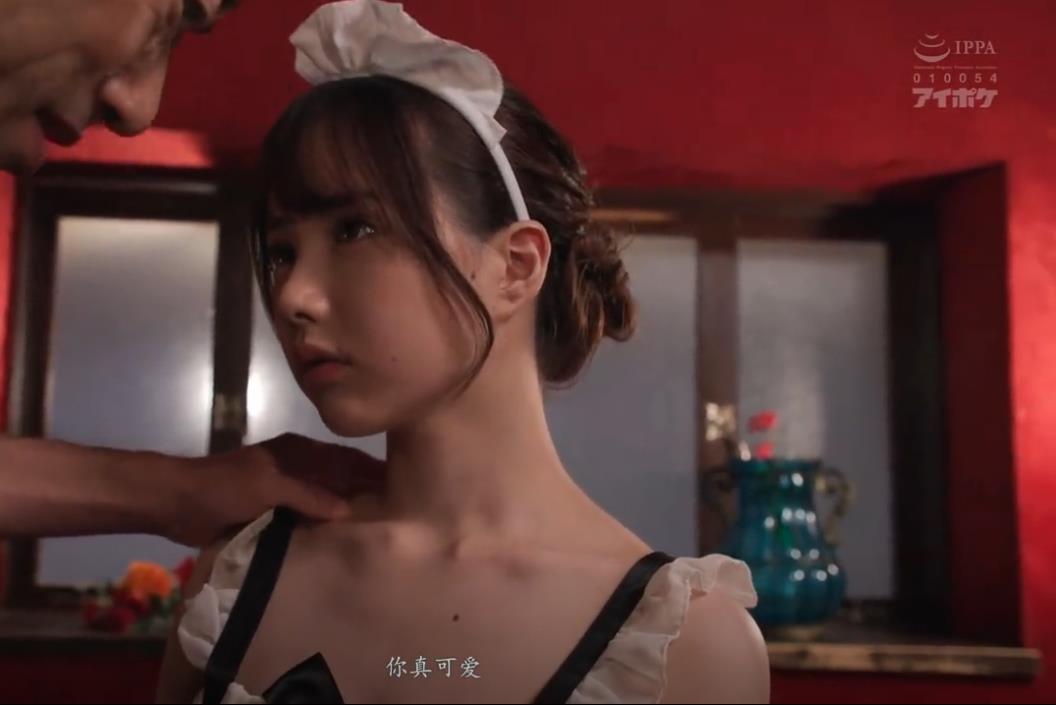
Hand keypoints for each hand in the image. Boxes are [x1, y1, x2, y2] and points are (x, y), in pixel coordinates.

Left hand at [165, 433, 383, 546]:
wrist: (175, 502)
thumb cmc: (222, 487)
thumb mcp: (269, 486)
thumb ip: (308, 494)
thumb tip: (347, 508)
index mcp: (298, 452)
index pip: (345, 459)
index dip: (371, 470)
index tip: (402, 485)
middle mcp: (296, 467)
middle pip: (339, 478)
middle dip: (364, 490)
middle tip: (397, 511)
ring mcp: (284, 489)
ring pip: (324, 497)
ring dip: (345, 509)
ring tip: (375, 527)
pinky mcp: (272, 510)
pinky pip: (307, 516)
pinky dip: (324, 523)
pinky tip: (338, 538)